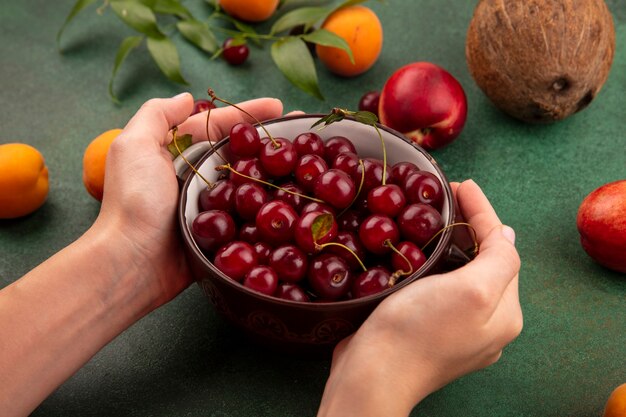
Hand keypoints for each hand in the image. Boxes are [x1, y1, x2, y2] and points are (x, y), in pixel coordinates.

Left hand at [93, 93, 283, 307]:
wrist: (132, 262)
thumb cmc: (133, 202)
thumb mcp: (134, 147)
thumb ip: (156, 116)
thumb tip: (187, 98)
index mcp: (177, 152)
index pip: (219, 125)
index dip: (248, 114)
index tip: (280, 106)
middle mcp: (196, 175)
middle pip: (239, 151)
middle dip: (269, 139)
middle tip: (303, 131)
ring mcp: (210, 204)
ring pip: (249, 180)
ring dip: (276, 170)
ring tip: (308, 159)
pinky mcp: (220, 231)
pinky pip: (249, 213)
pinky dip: (269, 204)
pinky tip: (295, 197)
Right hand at [318, 180, 521, 416]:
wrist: (372, 373)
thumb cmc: (418, 331)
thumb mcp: (472, 291)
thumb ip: (498, 260)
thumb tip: (507, 234)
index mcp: (505, 313)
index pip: (501, 248)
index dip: (482, 212)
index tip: (460, 184)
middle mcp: (487, 322)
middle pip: (484, 260)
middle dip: (469, 226)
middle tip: (444, 198)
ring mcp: (457, 328)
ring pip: (460, 272)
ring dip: (450, 243)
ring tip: (431, 218)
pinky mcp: (429, 329)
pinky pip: (438, 286)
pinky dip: (432, 264)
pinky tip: (416, 253)